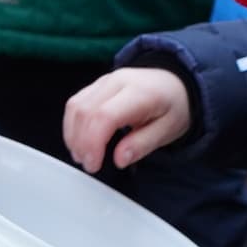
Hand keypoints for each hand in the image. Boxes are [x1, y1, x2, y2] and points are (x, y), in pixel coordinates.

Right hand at [62, 69, 190, 172]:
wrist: (174, 82)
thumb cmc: (172, 106)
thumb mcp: (168, 130)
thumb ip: (143, 144)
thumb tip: (119, 159)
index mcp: (140, 93)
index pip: (105, 116)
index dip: (93, 143)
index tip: (94, 165)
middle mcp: (118, 82)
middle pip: (85, 111)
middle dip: (80, 142)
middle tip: (89, 165)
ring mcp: (104, 81)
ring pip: (75, 105)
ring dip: (73, 134)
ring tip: (82, 156)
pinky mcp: (96, 84)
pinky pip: (76, 102)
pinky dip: (73, 125)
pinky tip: (79, 141)